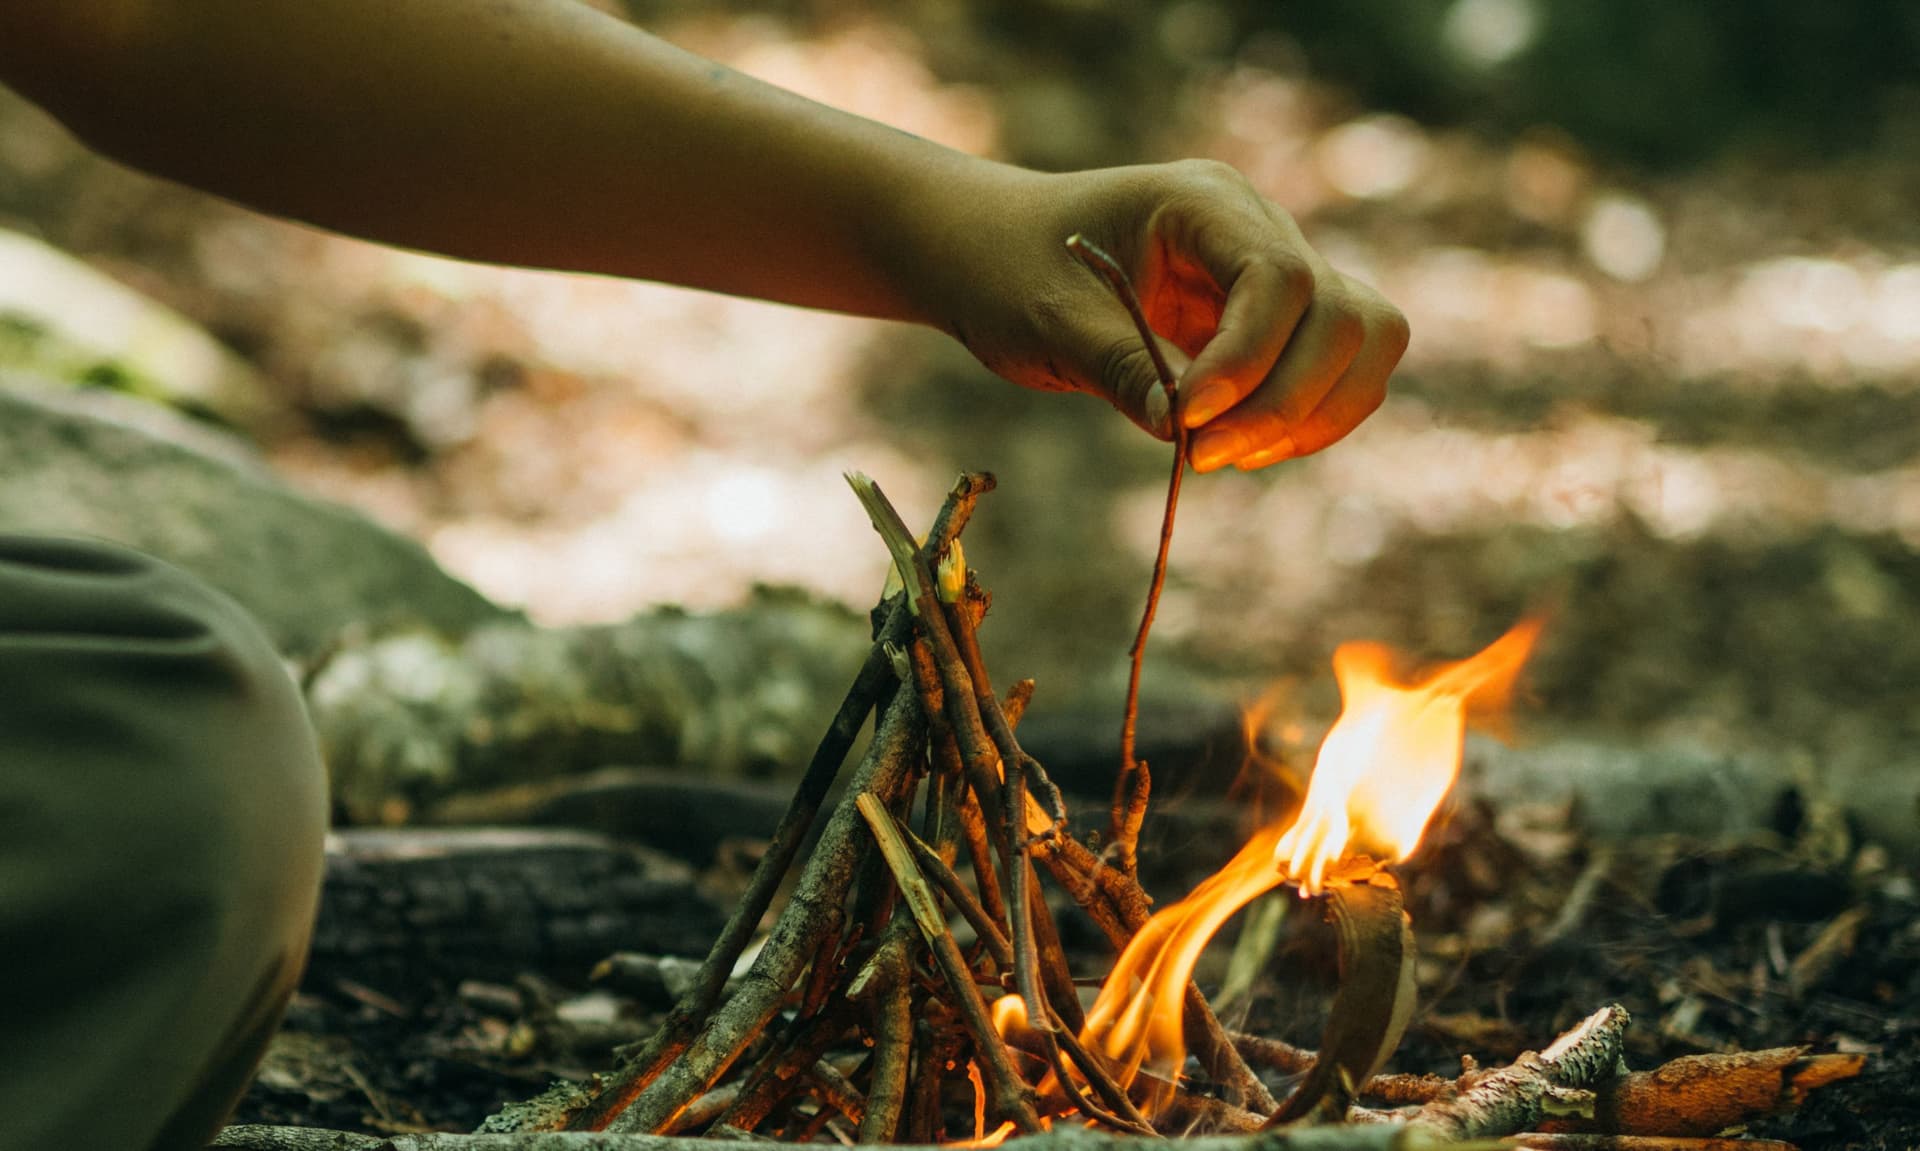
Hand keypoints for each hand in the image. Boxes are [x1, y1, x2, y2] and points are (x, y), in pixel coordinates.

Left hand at [927, 160, 1408, 470]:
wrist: (991, 253)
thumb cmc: (1008, 270)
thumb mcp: (1049, 322)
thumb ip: (1122, 368)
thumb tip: (1186, 434)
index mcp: (1204, 202)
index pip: (1280, 278)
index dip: (1250, 361)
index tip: (1188, 422)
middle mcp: (1258, 227)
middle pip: (1344, 313)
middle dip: (1287, 400)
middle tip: (1203, 457)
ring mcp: (1277, 271)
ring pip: (1365, 340)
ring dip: (1312, 414)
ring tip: (1223, 457)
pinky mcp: (1277, 321)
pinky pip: (1336, 370)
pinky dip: (1307, 419)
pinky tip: (1239, 448)